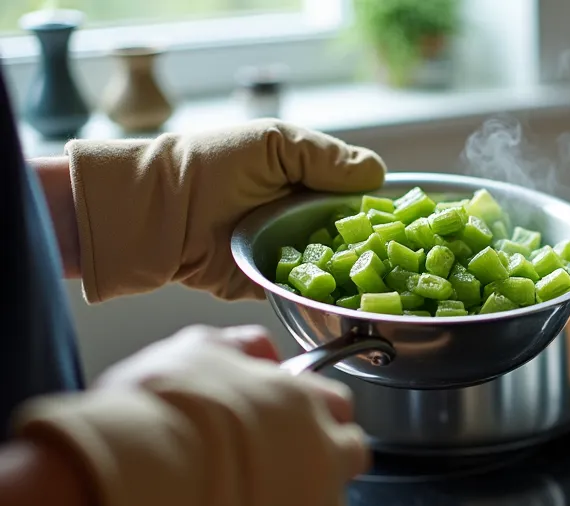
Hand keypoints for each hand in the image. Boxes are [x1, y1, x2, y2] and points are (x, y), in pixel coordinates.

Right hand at [12, 325, 368, 505]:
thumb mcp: (196, 348)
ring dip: (302, 498)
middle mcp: (321, 453)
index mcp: (307, 401)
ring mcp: (309, 505)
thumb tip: (261, 349)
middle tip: (281, 455)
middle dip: (325, 454)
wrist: (138, 480)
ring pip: (327, 505)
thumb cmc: (163, 410)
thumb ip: (241, 346)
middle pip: (350, 454)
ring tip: (254, 495)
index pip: (338, 403)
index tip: (289, 412)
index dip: (313, 406)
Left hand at [65, 120, 385, 301]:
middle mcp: (307, 221)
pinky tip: (351, 299)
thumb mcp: (273, 142)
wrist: (151, 212)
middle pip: (362, 240)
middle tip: (405, 256)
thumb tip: (378, 175)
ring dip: (360, 277)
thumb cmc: (207, 166)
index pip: (365, 199)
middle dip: (383, 249)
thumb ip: (325, 156)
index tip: (418, 221)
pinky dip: (328, 300)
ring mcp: (292, 257)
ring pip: (343, 273)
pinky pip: (309, 298)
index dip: (390, 211)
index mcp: (311, 183)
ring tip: (383, 279)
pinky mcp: (274, 288)